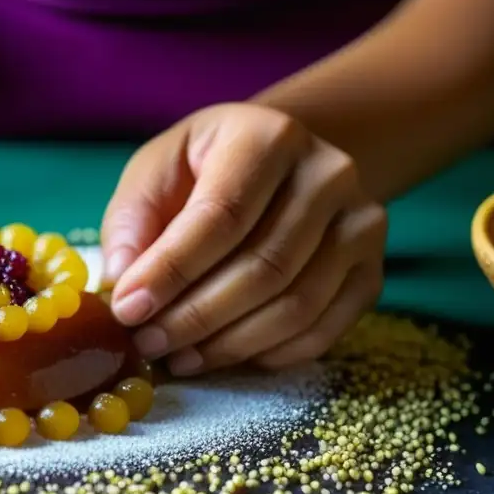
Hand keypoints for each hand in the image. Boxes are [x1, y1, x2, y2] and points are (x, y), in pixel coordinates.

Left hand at [101, 103, 386, 374]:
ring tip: (176, 357)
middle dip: (194, 317)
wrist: (277, 169)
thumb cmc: (204, 172)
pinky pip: (323, 331)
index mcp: (268, 136)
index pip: (221, 215)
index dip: (171, 271)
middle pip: (263, 267)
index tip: (127, 309)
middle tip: (147, 342)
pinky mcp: (371, 271)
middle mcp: (328, 174)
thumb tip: (122, 283)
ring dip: (227, 344)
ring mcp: (361, 223)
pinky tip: (221, 357)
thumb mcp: (155, 173)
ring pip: (295, 306)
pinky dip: (267, 355)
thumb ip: (131, 223)